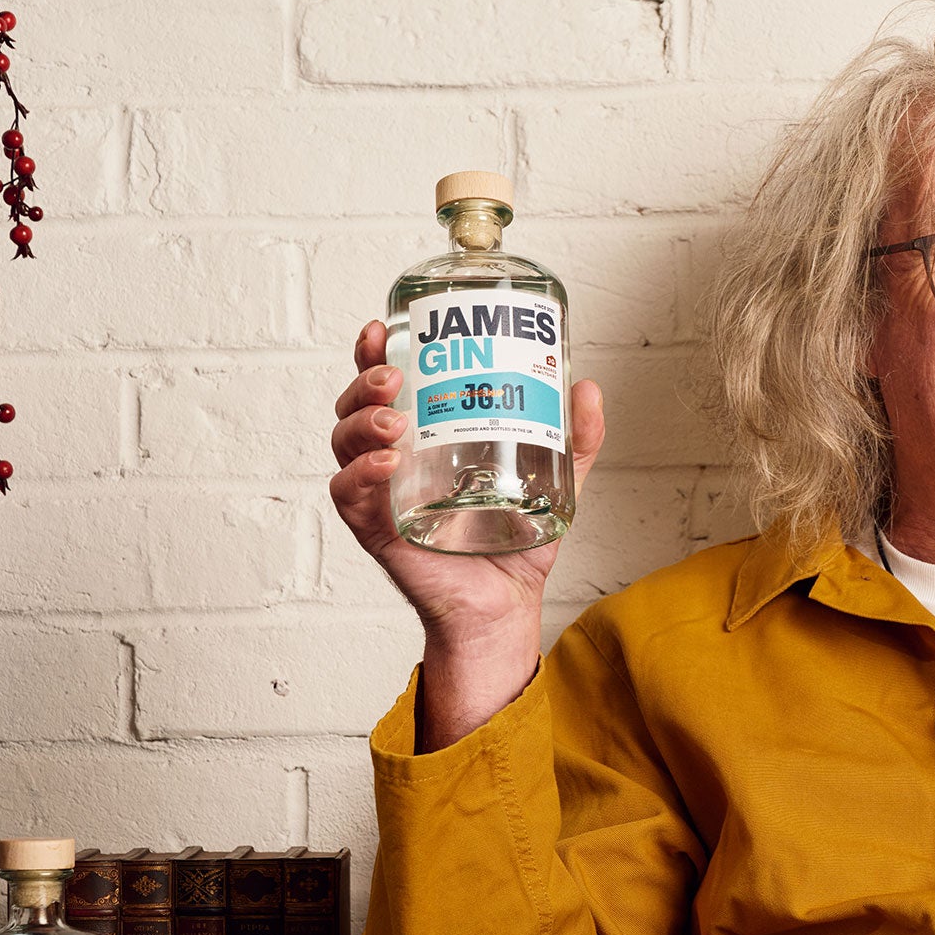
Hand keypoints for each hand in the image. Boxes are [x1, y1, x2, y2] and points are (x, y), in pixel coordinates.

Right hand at [330, 320, 604, 746]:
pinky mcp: (378, 530)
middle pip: (356, 405)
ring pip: (345, 443)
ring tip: (395, 420)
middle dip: (365, 381)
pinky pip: (350, 495)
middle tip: (394, 377)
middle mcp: (394, 460)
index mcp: (425, 438)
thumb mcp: (556, 482)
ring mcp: (381, 494)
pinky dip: (362, 474)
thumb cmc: (515, 542)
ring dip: (362, 422)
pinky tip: (388, 464)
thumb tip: (588, 387)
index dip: (376, 353)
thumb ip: (576, 440)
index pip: (389, 386)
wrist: (506, 607)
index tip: (383, 326)